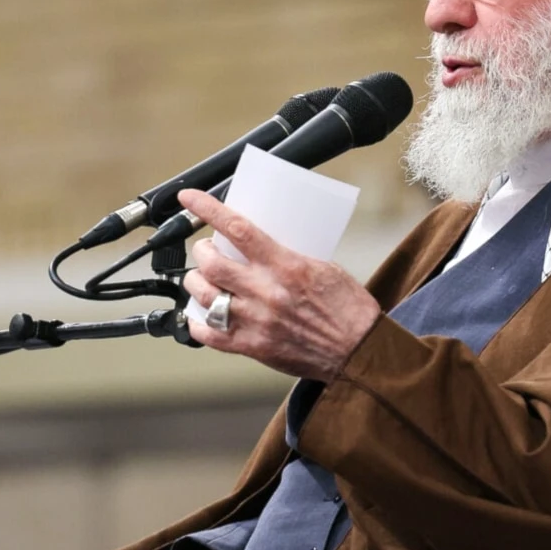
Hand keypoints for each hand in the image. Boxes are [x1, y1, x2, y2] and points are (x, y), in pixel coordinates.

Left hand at [179, 189, 382, 380]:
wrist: (360, 351)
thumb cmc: (349, 310)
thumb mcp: (325, 268)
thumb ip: (290, 258)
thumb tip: (266, 247)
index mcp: (286, 266)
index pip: (238, 228)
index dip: (208, 209)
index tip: (190, 198)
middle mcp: (266, 292)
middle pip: (212, 263)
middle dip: (201, 251)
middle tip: (207, 249)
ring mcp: (256, 321)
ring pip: (204, 296)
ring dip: (196, 283)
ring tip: (202, 279)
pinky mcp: (253, 347)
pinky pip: (210, 335)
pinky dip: (197, 323)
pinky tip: (200, 316)